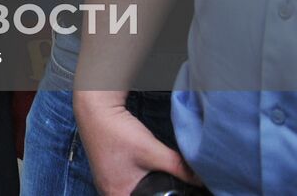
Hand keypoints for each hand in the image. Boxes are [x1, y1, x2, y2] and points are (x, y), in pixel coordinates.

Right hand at [74, 91, 196, 195]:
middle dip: (153, 194)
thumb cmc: (116, 131)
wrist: (95, 109)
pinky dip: (137, 182)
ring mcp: (106, 180)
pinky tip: (146, 174)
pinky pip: (125, 183)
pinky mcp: (108, 170)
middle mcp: (107, 191)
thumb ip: (178, 166)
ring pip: (130, 193)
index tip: (169, 194)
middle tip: (168, 187)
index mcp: (115, 194)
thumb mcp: (151, 150)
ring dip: (144, 189)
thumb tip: (200, 180)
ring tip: (158, 180)